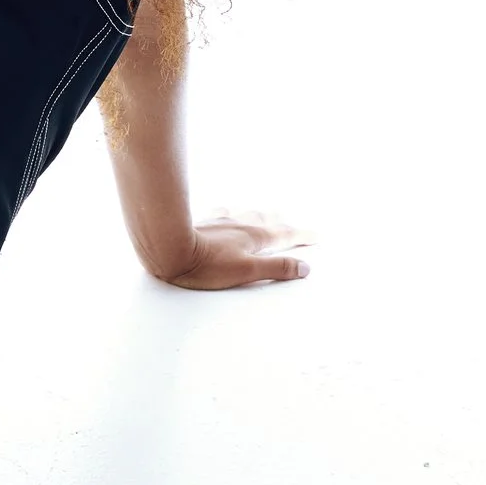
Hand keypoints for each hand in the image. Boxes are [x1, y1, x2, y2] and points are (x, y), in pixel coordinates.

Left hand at [160, 215, 310, 290]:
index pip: (286, 235)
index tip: (316, 236)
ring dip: (261, 216)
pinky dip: (233, 214)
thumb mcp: (247, 272)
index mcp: (256, 237)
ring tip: (268, 215)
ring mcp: (223, 222)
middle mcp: (241, 225)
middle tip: (293, 226)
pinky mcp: (205, 223)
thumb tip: (304, 267)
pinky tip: (227, 213)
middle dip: (283, 225)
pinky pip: (225, 214)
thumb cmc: (207, 265)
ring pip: (248, 215)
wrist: (169, 249)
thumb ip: (276, 269)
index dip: (302, 236)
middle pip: (269, 222)